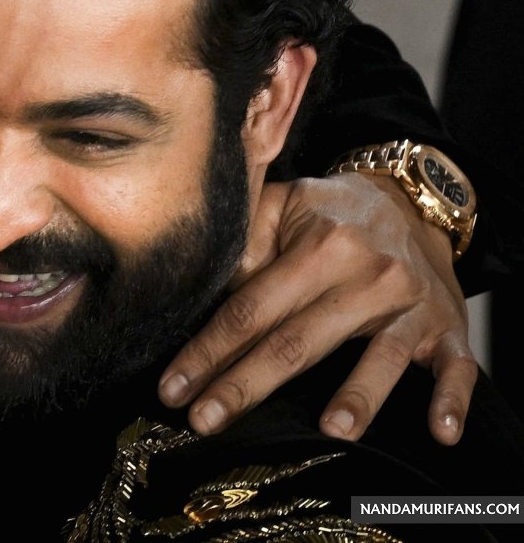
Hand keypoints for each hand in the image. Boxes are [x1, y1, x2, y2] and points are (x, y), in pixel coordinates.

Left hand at [158, 173, 475, 444]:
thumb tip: (205, 289)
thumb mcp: (283, 205)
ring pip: (381, 356)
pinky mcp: (449, 328)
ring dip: (359, 395)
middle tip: (204, 420)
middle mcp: (366, 275)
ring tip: (330, 429)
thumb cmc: (331, 213)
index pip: (251, 307)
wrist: (413, 200)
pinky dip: (452, 399)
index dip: (208, 350)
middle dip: (246, 385)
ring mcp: (411, 304)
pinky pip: (457, 367)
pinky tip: (440, 430)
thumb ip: (244, 241)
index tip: (172, 387)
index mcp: (319, 245)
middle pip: (299, 341)